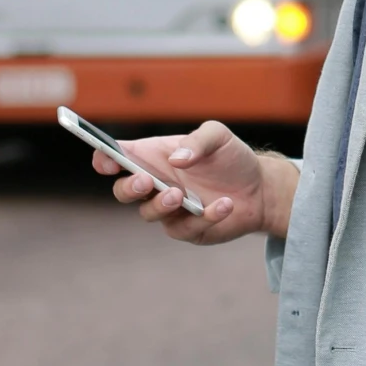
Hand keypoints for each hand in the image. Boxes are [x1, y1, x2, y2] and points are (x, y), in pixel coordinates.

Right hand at [91, 120, 298, 245]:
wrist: (260, 187)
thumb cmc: (231, 158)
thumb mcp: (219, 136)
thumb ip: (198, 140)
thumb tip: (176, 158)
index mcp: (153, 157)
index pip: (117, 157)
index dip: (105, 159)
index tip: (107, 160)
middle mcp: (156, 184)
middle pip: (123, 191)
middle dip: (128, 187)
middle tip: (146, 180)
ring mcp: (169, 209)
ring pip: (148, 213)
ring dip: (161, 204)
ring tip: (180, 195)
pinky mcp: (188, 229)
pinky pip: (186, 228)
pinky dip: (205, 216)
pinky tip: (224, 204)